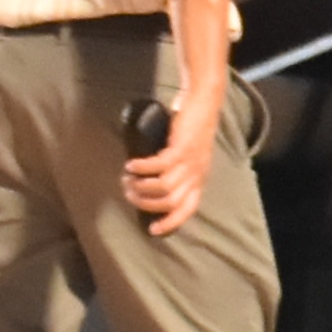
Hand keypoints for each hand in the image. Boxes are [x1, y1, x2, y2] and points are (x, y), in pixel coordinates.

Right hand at [123, 94, 216, 236]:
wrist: (204, 101)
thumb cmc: (192, 127)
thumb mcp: (189, 154)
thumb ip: (177, 168)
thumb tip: (152, 179)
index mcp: (199, 179)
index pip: (187, 210)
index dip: (171, 223)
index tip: (152, 229)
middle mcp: (196, 174)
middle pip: (170, 203)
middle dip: (146, 204)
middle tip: (129, 194)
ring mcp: (190, 162)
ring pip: (163, 188)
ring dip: (141, 187)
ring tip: (127, 179)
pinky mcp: (181, 148)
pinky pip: (158, 166)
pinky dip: (142, 168)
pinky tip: (131, 165)